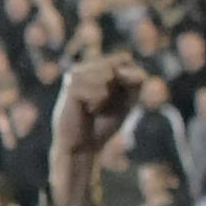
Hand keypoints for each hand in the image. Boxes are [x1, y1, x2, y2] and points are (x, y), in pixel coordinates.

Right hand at [46, 49, 137, 197]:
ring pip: (109, 76)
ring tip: (93, 108)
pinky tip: (86, 111)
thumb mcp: (127, 100)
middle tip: (102, 106)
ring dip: (107, 97)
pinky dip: (99, 104)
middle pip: (117, 65)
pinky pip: (101, 91)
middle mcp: (83, 67)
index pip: (125, 58)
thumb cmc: (103, 123)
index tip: (120, 98)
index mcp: (95, 68)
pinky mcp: (71, 86)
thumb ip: (133, 81)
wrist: (81, 147)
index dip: (130, 78)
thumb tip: (118, 71)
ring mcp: (75, 75)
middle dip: (119, 89)